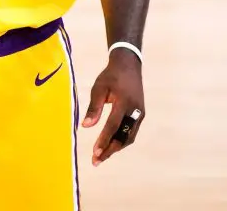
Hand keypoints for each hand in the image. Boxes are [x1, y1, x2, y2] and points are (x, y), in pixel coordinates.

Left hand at [82, 48, 144, 165]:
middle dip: (110, 150)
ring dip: (116, 147)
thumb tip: (86, 126)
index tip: (95, 152)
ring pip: (129, 137)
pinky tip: (111, 145)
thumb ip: (93, 107)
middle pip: (123, 136)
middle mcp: (135, 111)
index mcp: (124, 102)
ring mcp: (140, 114)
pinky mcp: (140, 115)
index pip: (113, 126)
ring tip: (102, 156)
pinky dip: (121, 140)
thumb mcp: (99, 88)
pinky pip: (131, 132)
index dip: (104, 140)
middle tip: (96, 161)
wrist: (129, 65)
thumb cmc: (111, 76)